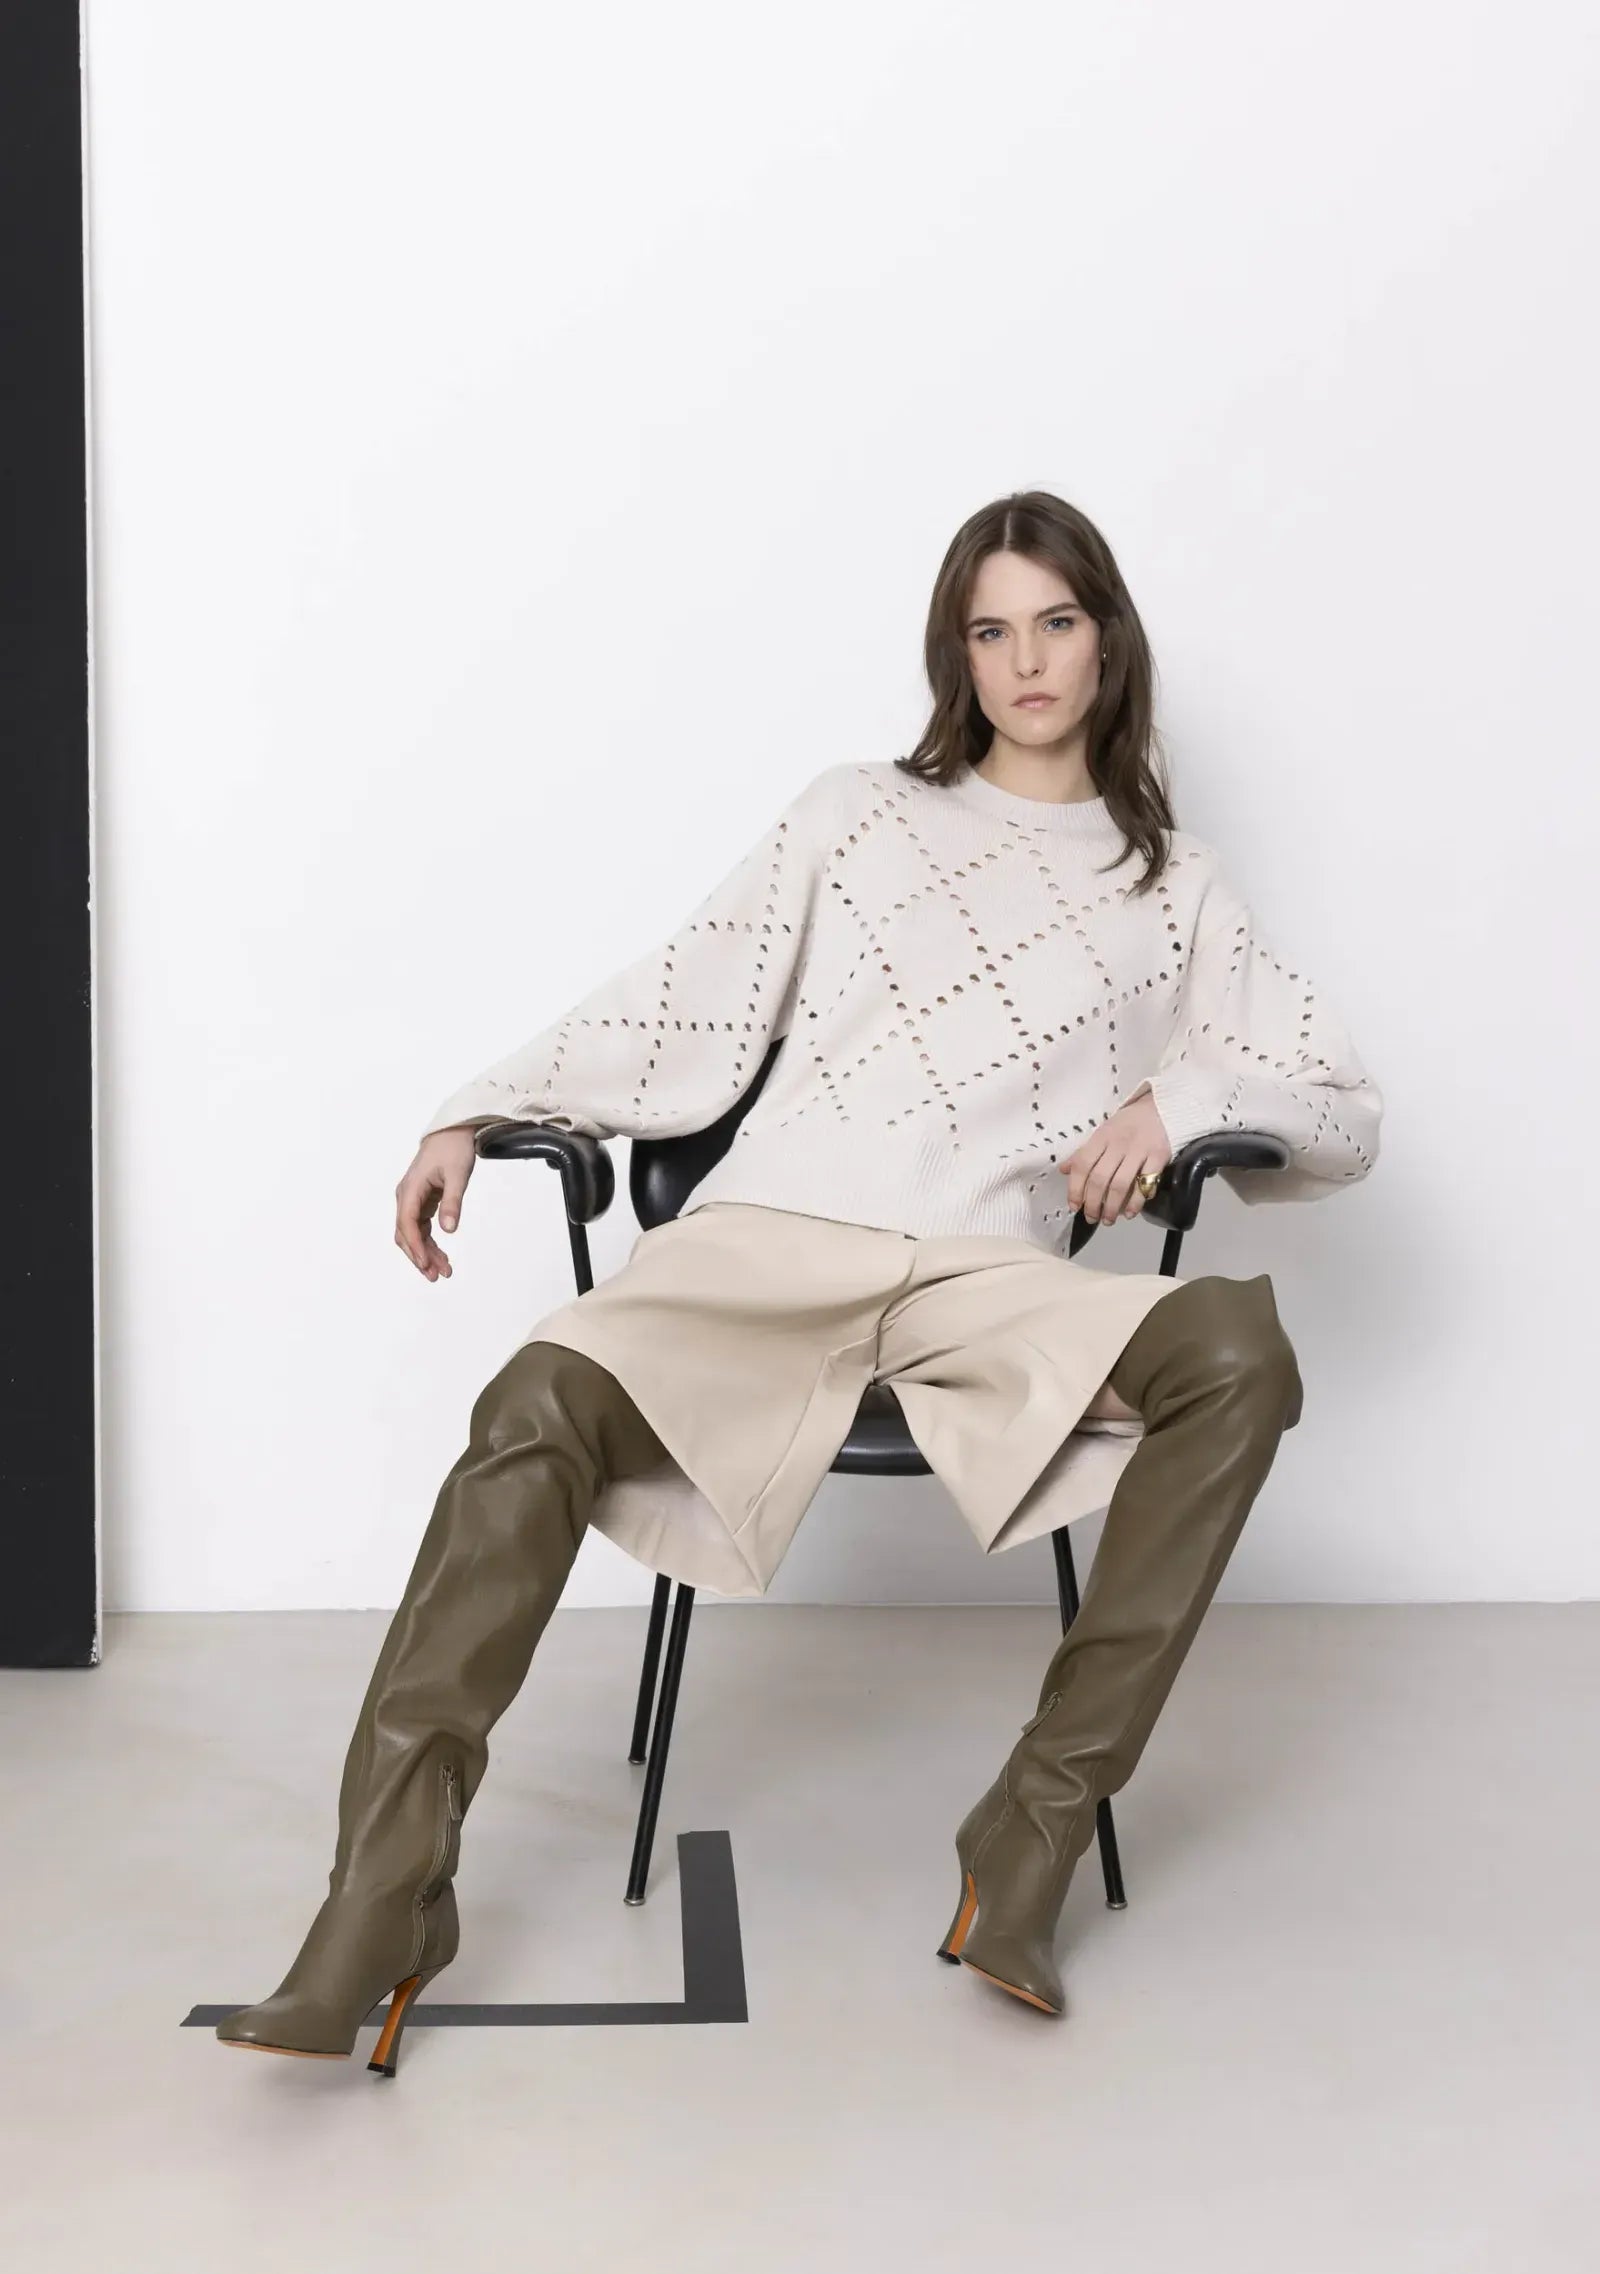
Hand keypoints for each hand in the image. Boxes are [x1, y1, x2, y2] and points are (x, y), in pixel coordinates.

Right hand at [395, 1127, 479, 1279]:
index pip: (407, 1224)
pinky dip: (429, 1243)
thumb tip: (448, 1230)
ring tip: (443, 1271)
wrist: (452, 1131)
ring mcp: (412, 1200)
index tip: (426, 1264)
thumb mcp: (457, 1175)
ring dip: (425, 1253)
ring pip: (413, 1234)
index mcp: (410, 1189)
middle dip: (419, 1256)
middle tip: (437, 1275)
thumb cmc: (453, 1149)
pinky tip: (442, 1256)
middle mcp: (406, 1196)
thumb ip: (452, 1202)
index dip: (415, 1247)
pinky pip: (420, 1228)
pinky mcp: (421, 1202)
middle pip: (405, 1234)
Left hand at [1057, 1088, 1170, 1224]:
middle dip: (1093, 1203)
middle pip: (1100, 1178)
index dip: (1075, 1188)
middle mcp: (1118, 1144)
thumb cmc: (1130, 1122)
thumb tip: (1064, 1170)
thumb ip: (1085, 1152)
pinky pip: (1145, 1184)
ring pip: (1120, 1185)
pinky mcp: (1159, 1157)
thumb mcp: (1104, 1131)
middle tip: (1091, 1218)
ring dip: (1111, 1207)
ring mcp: (1139, 1150)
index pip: (1082, 1164)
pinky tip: (1129, 1213)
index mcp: (1101, 1137)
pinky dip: (1136, 1202)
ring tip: (1108, 1220)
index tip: (1074, 1206)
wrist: (1163, 1107)